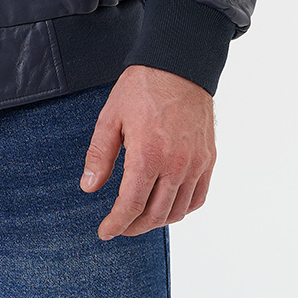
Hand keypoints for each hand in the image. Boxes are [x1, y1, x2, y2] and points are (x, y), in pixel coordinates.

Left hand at [80, 65, 215, 239]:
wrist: (179, 66)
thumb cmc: (142, 89)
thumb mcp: (110, 118)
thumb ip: (99, 155)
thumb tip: (89, 187)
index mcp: (148, 154)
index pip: (132, 205)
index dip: (116, 224)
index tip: (105, 231)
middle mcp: (176, 164)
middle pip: (155, 215)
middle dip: (133, 227)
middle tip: (119, 226)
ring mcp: (196, 164)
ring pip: (178, 211)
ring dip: (157, 221)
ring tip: (139, 217)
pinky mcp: (208, 159)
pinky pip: (198, 198)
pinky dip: (182, 209)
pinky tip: (167, 205)